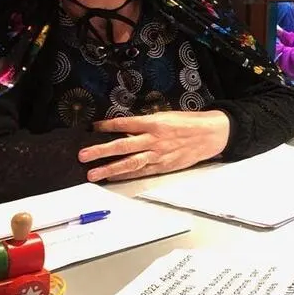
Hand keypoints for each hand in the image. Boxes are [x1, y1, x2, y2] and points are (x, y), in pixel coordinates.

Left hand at [79, 110, 230, 181]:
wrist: (210, 134)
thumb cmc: (189, 122)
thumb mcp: (167, 116)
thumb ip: (146, 123)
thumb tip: (126, 128)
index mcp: (154, 123)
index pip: (125, 123)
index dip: (107, 126)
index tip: (93, 127)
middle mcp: (154, 139)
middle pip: (122, 146)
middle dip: (100, 151)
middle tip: (83, 155)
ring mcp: (158, 155)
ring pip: (129, 163)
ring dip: (109, 169)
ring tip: (93, 174)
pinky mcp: (163, 166)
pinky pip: (141, 172)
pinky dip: (126, 175)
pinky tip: (113, 178)